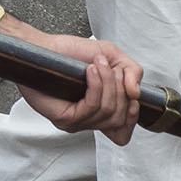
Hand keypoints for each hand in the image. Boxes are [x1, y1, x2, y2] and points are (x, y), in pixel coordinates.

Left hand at [20, 34, 142, 145]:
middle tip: (109, 67)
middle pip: (119, 118)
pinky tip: (90, 72)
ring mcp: (77, 121)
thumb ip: (132, 71)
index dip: (132, 116)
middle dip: (120, 88)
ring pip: (107, 112)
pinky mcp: (64, 118)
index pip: (122, 132)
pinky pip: (90, 108)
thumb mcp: (111, 55)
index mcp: (100, 109)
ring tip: (97, 64)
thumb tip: (136, 93)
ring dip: (108, 83)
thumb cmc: (72, 53)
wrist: (43, 48)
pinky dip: (96, 86)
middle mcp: (89, 119)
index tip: (132, 94)